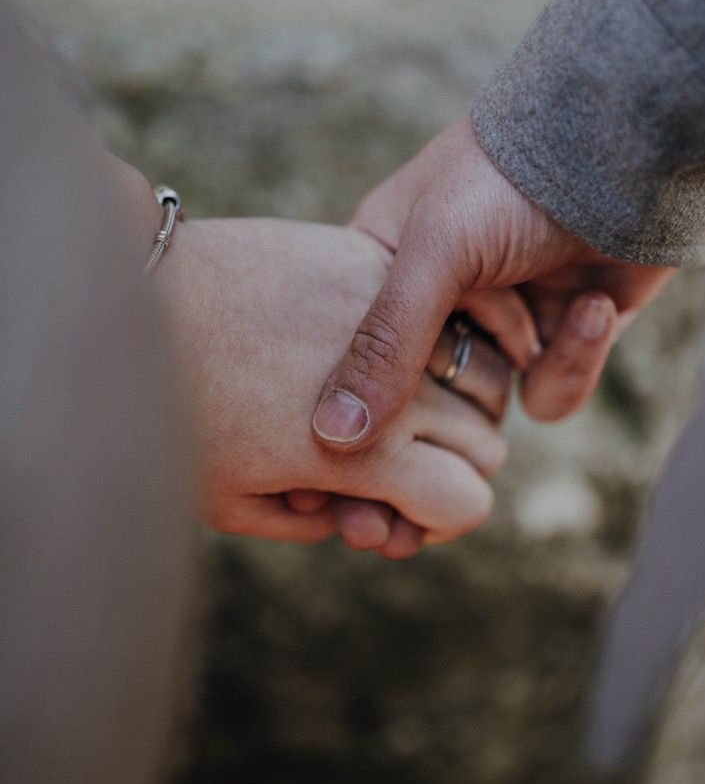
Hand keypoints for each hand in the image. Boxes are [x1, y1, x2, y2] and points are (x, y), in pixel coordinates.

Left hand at [160, 217, 509, 556]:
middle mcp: (399, 386)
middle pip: (486, 444)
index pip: (469, 503)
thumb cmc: (174, 411)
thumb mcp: (233, 502)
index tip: (398, 512)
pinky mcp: (369, 260)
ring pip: (481, 372)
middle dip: (454, 467)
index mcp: (369, 455)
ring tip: (403, 406)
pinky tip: (391, 344)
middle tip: (395, 465)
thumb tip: (364, 516)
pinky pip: (439, 306)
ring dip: (458, 401)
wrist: (140, 300)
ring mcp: (390, 316)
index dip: (440, 521)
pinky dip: (436, 334)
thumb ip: (314, 523)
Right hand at [312, 116, 673, 449]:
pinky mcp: (557, 337)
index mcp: (379, 269)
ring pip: (490, 405)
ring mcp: (499, 321)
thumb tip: (332, 438)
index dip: (367, 399)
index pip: (352, 359)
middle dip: (465, 386)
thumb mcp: (435, 250)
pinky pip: (549, 395)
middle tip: (498, 349)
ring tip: (571, 304)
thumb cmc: (511, 179)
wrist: (627, 149)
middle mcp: (436, 302)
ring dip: (535, 360)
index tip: (378, 427)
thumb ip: (384, 342)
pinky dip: (575, 359)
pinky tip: (595, 303)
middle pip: (423, 398)